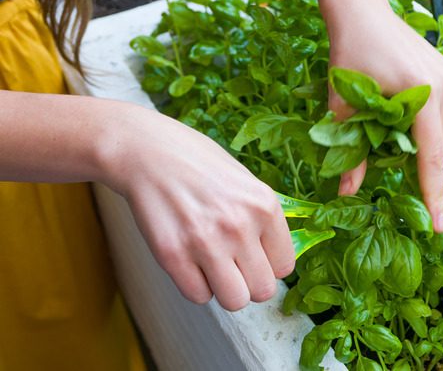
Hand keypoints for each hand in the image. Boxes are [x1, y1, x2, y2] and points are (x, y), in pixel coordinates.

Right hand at [102, 104, 294, 310]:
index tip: (255, 256)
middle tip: (234, 265)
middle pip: (263, 290)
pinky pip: (198, 296)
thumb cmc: (198, 164)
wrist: (147, 151)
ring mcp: (206, 243)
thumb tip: (275, 259)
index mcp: (264, 206)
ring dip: (224, 289)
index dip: (268, 265)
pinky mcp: (173, 255)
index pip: (285, 267)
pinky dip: (196, 286)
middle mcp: (239, 226)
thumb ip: (263, 220)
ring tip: (213, 266)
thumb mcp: (246, 182)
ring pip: (234, 301)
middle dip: (249, 282)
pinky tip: (190, 262)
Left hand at [325, 0, 442, 232]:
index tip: (438, 226)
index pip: (431, 156)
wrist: (359, 9)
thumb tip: (346, 193)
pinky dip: (423, 130)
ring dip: (422, 149)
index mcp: (421, 93)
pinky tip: (404, 135)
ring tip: (399, 162)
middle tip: (416, 205)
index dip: (433, 194)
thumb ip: (350, 151)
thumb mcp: (344, 104)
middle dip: (425, 174)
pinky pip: (438, 113)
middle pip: (437, 145)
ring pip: (439, 130)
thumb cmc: (348, 51)